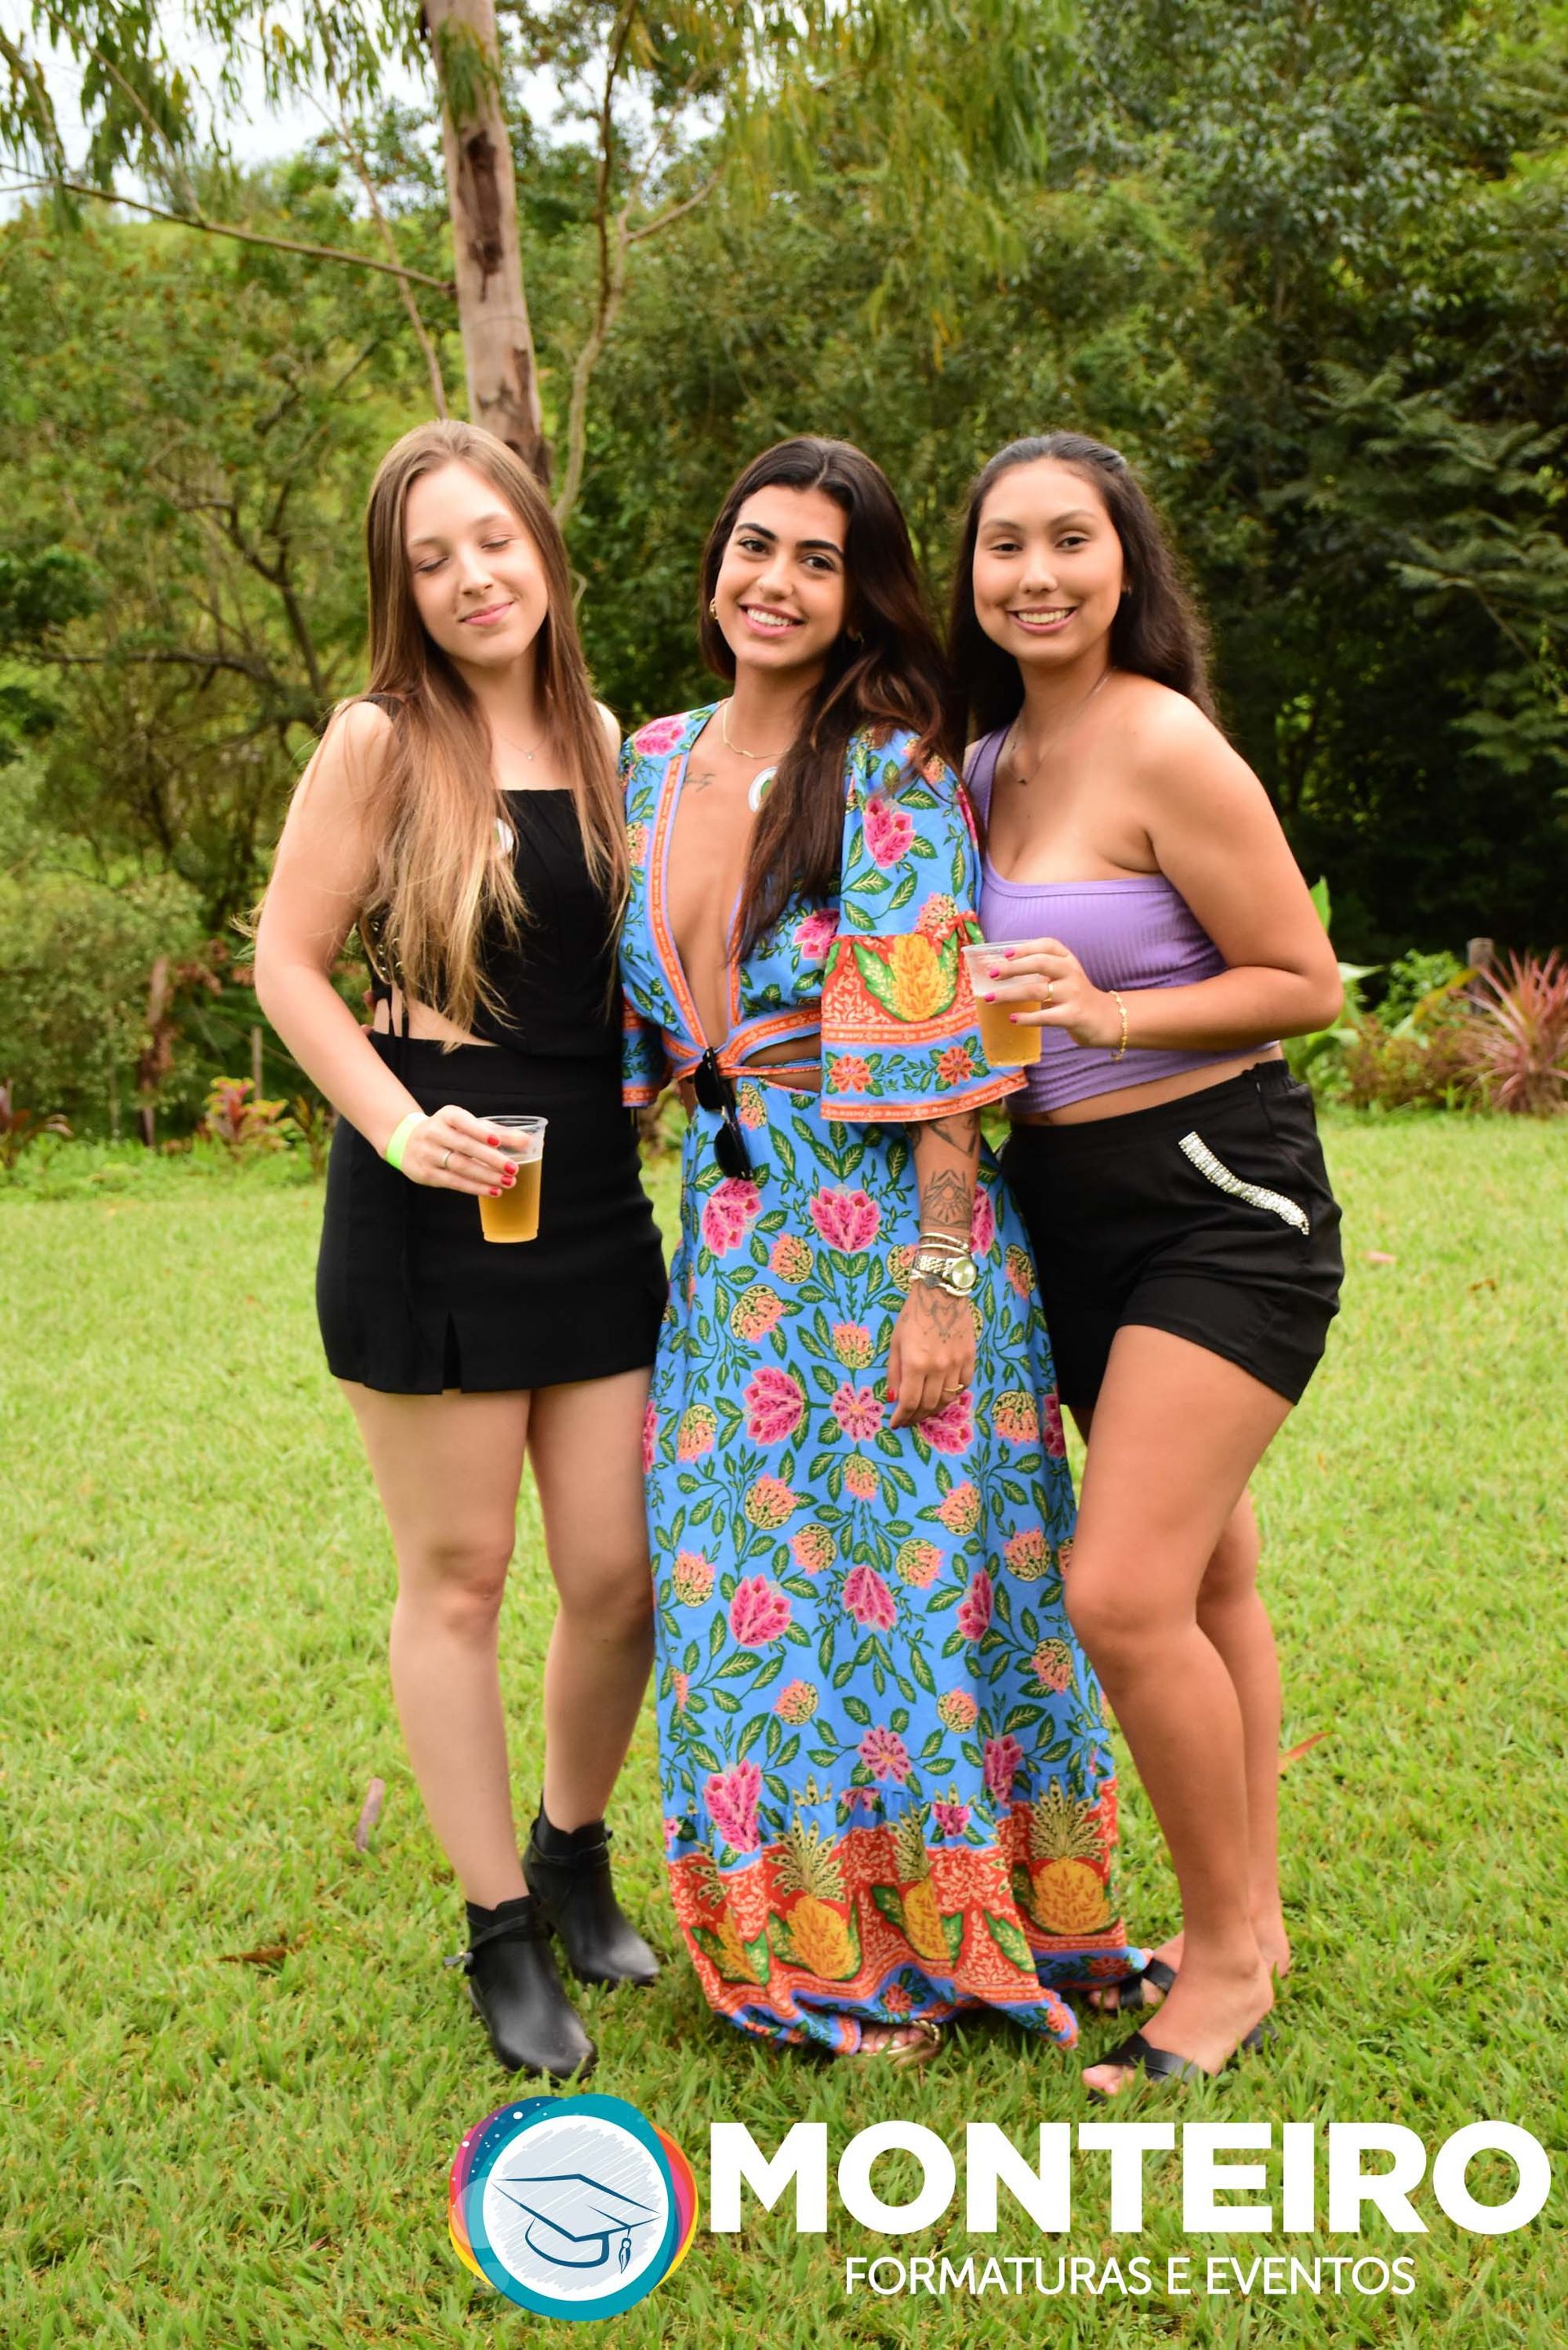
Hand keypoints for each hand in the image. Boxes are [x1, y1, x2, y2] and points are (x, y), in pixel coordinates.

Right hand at [394, 1105, 521, 1195]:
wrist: (408, 1143)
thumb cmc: (450, 1132)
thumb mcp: (470, 1127)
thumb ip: (499, 1133)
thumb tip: (529, 1141)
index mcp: (447, 1116)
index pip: (463, 1122)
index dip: (480, 1131)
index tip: (497, 1141)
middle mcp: (434, 1132)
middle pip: (465, 1146)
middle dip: (491, 1159)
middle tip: (513, 1168)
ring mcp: (428, 1153)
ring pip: (460, 1166)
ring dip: (486, 1176)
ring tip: (508, 1183)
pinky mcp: (426, 1173)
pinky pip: (453, 1181)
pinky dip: (475, 1188)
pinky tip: (492, 1191)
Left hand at [887, 1279, 975, 1428]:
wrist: (941, 1292)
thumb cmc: (913, 1314)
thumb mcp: (895, 1342)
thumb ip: (894, 1372)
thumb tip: (894, 1398)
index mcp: (916, 1363)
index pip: (910, 1402)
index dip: (902, 1417)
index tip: (896, 1423)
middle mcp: (938, 1367)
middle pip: (929, 1405)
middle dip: (916, 1417)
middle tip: (908, 1419)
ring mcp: (957, 1363)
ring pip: (948, 1399)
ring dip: (935, 1409)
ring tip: (924, 1410)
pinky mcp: (970, 1357)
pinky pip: (964, 1385)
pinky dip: (953, 1394)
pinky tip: (944, 1395)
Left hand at [974, 936, 1120, 1049]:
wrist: (1107, 1019)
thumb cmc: (1076, 996)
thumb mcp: (1065, 976)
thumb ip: (1042, 971)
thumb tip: (1002, 971)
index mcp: (1068, 960)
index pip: (1048, 945)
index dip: (1026, 947)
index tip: (1006, 953)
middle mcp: (1071, 973)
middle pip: (1040, 963)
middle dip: (1013, 967)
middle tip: (992, 974)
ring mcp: (1073, 994)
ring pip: (1037, 990)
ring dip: (1010, 994)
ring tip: (991, 999)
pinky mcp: (1073, 1015)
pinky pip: (1046, 1016)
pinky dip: (1027, 1018)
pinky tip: (1013, 1018)